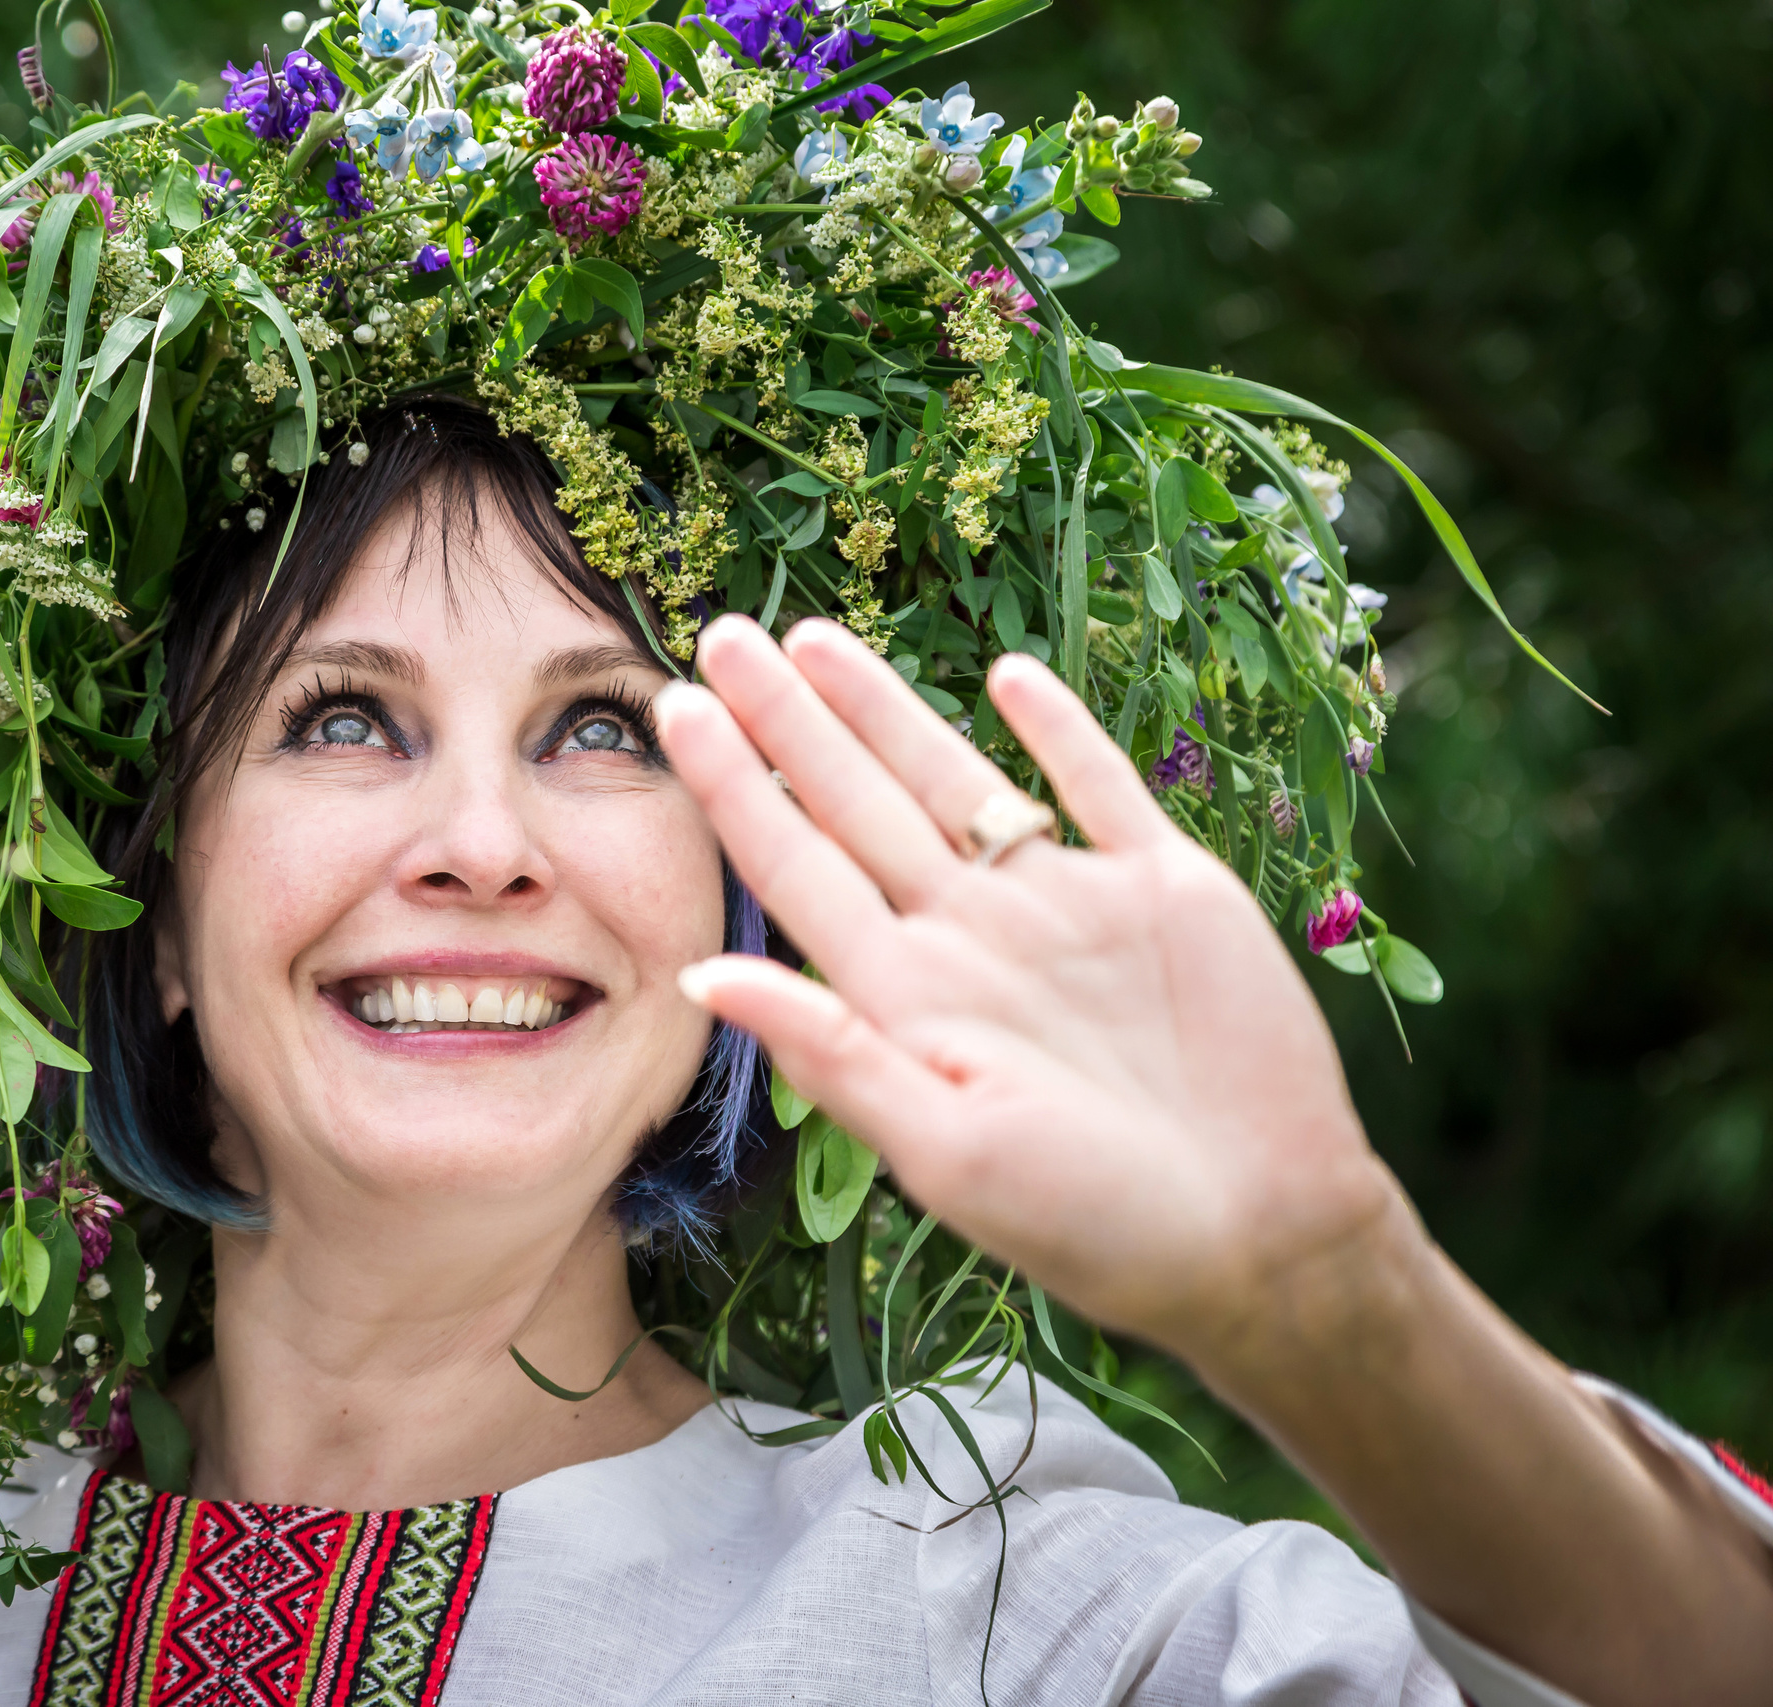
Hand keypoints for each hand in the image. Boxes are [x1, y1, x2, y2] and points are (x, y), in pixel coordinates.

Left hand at [656, 615, 1401, 1369]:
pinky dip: (1059, 730)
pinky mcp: (1163, 891)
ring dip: (887, 710)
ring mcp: (1063, 907)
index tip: (676, 708)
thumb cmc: (1094, 1220)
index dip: (735, 786)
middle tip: (722, 632)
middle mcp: (969, 937)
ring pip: (955, 781)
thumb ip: (829, 1055)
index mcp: (906, 996)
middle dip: (789, 720)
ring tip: (815, 640)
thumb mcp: (944, 1150)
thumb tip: (698, 977)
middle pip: (857, 803)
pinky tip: (1011, 675)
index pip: (797, 867)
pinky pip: (1099, 789)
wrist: (1265, 1237)